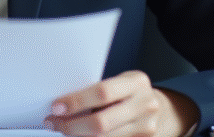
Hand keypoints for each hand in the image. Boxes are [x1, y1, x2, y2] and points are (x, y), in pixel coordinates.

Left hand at [45, 70, 198, 136]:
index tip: (56, 107)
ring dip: (78, 136)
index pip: (102, 92)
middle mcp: (145, 105)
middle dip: (72, 125)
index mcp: (137, 82)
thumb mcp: (120, 83)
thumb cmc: (131, 93)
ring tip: (63, 129)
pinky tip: (80, 135)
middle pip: (102, 122)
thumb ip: (99, 91)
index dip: (76, 101)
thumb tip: (63, 103)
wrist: (160, 110)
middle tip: (53, 123)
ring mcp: (146, 129)